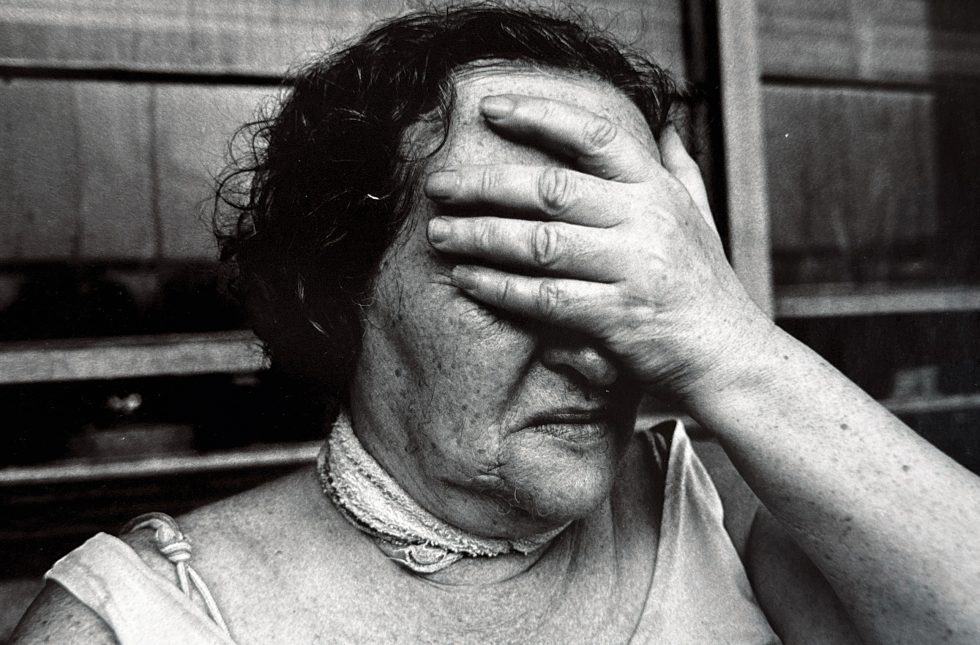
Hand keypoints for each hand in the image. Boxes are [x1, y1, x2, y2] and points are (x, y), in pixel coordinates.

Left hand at [424, 94, 770, 396]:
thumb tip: (667, 124)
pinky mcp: (616, 317)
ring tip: (437, 233)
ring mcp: (631, 269)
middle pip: (551, 190)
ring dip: (480, 236)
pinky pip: (544, 298)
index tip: (490, 111)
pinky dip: (499, 288)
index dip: (539, 117)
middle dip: (485, 186)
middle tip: (438, 186)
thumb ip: (680, 169)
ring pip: (540, 244)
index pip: (594, 136)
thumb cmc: (705, 284)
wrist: (729, 355)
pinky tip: (466, 279)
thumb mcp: (702, 216)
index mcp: (657, 190)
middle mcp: (645, 221)